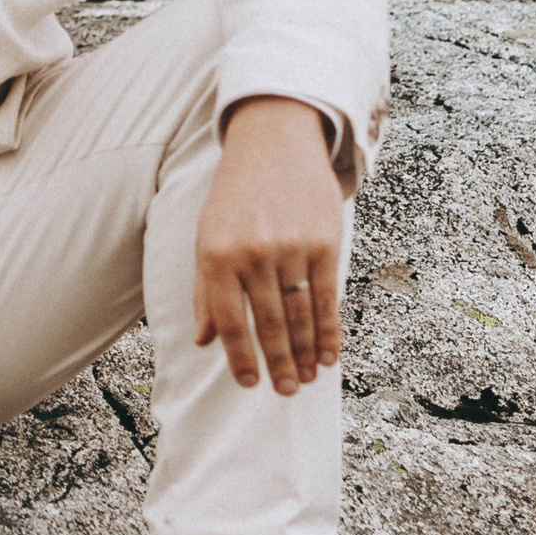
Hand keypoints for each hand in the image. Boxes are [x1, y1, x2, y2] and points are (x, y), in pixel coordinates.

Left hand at [195, 98, 344, 392]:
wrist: (274, 143)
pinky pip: (327, 296)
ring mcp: (291, 247)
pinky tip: (330, 354)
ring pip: (301, 314)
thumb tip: (205, 342)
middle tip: (285, 391)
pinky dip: (330, 329)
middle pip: (269, 323)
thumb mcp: (206, 237)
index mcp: (216, 254)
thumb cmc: (234, 197)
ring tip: (307, 379)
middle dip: (279, 363)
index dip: (240, 357)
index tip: (250, 383)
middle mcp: (253, 253)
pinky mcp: (324, 241)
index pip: (229, 320)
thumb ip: (206, 290)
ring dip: (306, 353)